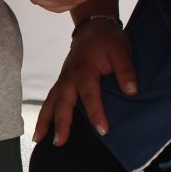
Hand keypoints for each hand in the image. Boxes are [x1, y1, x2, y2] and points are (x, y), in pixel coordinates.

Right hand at [35, 19, 137, 145]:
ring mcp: (63, 80)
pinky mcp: (61, 83)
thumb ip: (126, 71)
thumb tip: (132, 91)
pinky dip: (44, 115)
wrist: (92, 28)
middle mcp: (69, 77)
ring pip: (50, 102)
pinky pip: (50, 100)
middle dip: (60, 122)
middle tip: (60, 142)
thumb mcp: (121, 51)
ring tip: (38, 140)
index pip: (90, 95)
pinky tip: (41, 131)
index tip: (103, 130)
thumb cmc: (108, 41)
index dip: (96, 113)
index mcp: (84, 70)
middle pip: (62, 102)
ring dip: (44, 121)